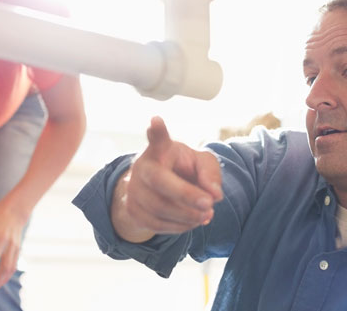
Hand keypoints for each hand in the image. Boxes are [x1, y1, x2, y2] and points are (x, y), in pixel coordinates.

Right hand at [112, 117, 222, 241]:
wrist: (158, 189)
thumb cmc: (183, 170)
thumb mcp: (201, 163)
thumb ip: (211, 173)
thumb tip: (214, 195)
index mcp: (161, 149)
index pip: (158, 138)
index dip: (157, 130)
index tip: (156, 120)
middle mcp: (143, 166)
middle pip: (160, 181)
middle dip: (186, 195)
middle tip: (209, 204)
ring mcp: (134, 189)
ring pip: (159, 207)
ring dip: (187, 215)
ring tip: (206, 214)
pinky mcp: (132, 210)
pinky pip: (156, 224)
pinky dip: (179, 227)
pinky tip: (193, 222)